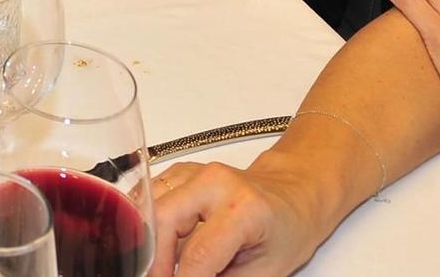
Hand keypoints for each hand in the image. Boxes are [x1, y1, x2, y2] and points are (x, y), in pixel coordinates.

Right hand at [149, 156, 324, 276]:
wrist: (292, 196)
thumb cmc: (287, 231)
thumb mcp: (266, 271)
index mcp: (244, 209)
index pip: (198, 254)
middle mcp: (215, 183)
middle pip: (163, 220)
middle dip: (154, 260)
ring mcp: (195, 172)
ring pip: (149, 204)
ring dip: (148, 240)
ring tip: (159, 266)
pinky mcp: (181, 172)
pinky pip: (150, 195)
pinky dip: (147, 221)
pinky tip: (156, 242)